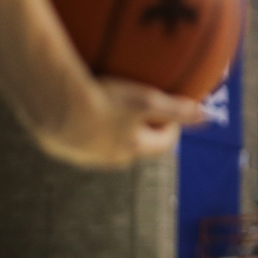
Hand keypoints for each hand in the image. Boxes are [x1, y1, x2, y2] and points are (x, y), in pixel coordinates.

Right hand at [33, 76, 205, 167]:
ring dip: (109, 131)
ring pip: (102, 146)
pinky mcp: (57, 146)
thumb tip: (206, 115)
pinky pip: (74, 137)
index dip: (170, 129)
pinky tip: (74, 106)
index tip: (171, 116)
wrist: (51, 102)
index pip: (162, 145)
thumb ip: (178, 109)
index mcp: (132, 148)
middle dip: (140, 133)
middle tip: (140, 112)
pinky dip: (80, 126)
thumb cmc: (103, 99)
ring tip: (107, 109)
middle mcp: (108, 157)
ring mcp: (81, 154)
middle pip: (133, 148)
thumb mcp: (145, 100)